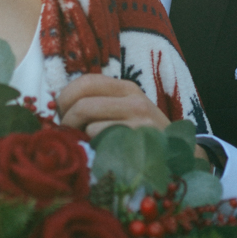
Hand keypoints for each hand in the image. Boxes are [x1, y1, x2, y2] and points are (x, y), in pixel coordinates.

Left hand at [56, 74, 208, 158]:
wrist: (177, 155)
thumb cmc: (142, 134)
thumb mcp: (125, 110)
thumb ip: (100, 103)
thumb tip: (59, 108)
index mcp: (126, 88)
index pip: (85, 81)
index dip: (65, 97)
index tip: (62, 113)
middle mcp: (134, 99)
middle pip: (82, 104)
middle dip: (66, 121)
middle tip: (68, 133)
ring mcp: (139, 121)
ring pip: (89, 123)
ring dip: (78, 137)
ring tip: (83, 144)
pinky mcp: (139, 141)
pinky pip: (102, 141)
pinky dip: (94, 148)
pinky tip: (99, 153)